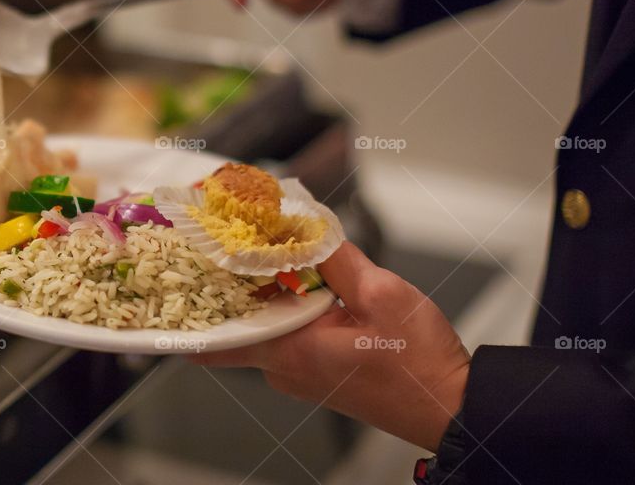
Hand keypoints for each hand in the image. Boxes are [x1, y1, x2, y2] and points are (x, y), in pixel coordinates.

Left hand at [193, 242, 470, 451]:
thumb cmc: (418, 363)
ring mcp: (299, 373)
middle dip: (230, 282)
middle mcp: (284, 368)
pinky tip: (297, 277)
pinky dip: (286, 306)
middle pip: (239, 322)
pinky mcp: (316, 371)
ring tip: (261, 247)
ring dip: (263, 291)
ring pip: (264, 325)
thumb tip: (305, 229)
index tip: (185, 269)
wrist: (449, 406)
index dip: (196, 303)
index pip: (219, 336)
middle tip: (224, 239)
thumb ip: (335, 259)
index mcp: (290, 351)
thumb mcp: (380, 293)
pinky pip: (286, 333)